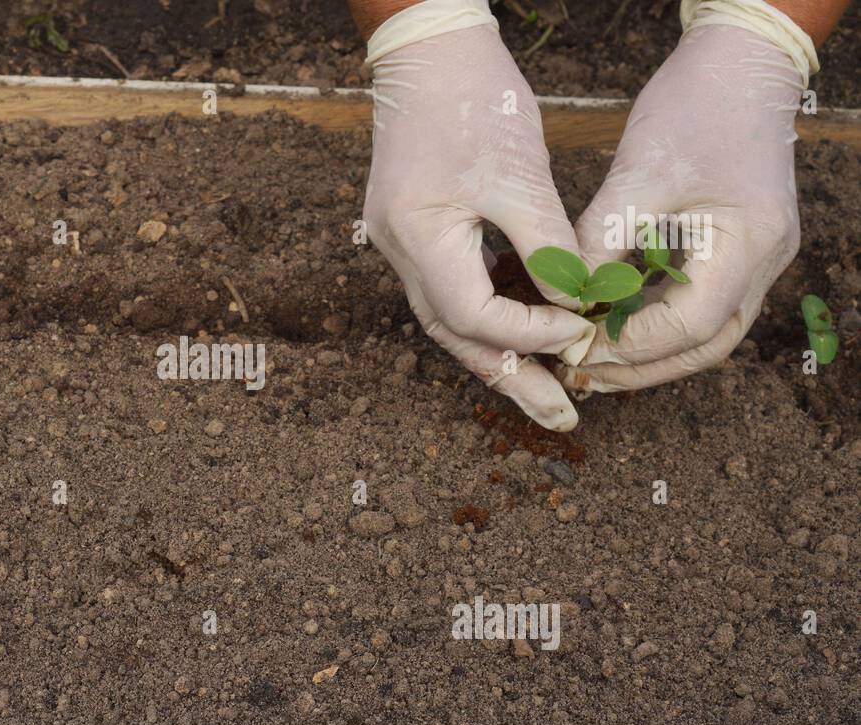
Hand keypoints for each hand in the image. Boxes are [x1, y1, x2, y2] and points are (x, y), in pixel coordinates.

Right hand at [363, 22, 593, 431]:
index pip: (474, 315)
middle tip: (561, 417)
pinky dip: (489, 318)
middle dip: (511, 377)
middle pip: (453, 336)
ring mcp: (400, 242)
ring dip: (499, 356)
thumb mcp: (521, 174)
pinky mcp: (416, 231)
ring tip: (546, 393)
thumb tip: (579, 305)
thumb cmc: (475, 98)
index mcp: (418, 235)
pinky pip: (451, 290)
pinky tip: (525, 334)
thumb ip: (548, 245)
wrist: (428, 50)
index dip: (533, 332)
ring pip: (449, 320)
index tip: (583, 329)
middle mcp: (398, 249)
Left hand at [561, 22, 805, 392]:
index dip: (631, 345)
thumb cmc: (693, 107)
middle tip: (581, 371)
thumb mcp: (637, 175)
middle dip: (641, 366)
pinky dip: (656, 319)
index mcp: (749, 243)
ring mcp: (759, 258)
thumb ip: (601, 240)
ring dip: (649, 350)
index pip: (691, 324)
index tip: (576, 345)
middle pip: (707, 344)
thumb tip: (563, 298)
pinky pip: (701, 303)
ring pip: (707, 332)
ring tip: (589, 355)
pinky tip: (610, 321)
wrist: (739, 64)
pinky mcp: (740, 250)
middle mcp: (765, 261)